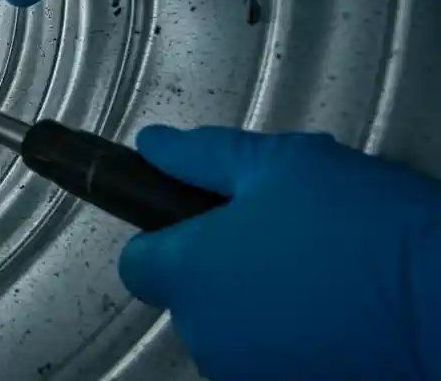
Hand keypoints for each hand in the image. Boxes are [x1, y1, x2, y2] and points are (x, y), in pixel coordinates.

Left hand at [119, 126, 440, 379]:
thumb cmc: (366, 229)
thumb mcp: (280, 163)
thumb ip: (202, 155)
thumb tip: (155, 147)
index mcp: (190, 274)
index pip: (137, 263)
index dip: (165, 237)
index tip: (200, 221)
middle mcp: (207, 333)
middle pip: (190, 297)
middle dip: (222, 266)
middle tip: (279, 233)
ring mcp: (249, 371)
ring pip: (232, 328)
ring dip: (259, 302)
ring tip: (318, 269)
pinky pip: (274, 356)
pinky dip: (294, 334)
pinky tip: (335, 306)